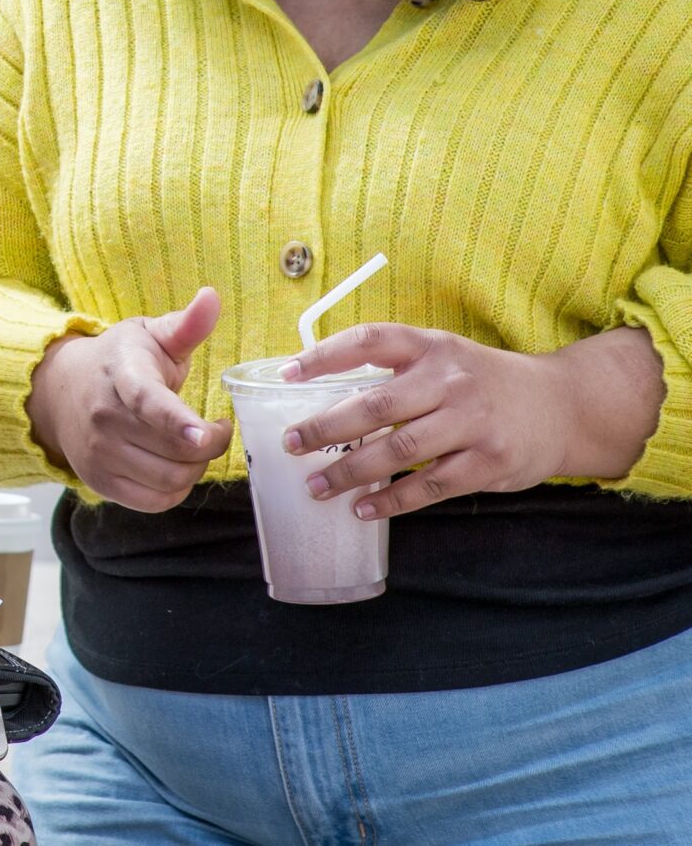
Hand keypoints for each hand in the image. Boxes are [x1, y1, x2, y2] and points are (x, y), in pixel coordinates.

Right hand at [26, 287, 232, 513]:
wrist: (60, 390)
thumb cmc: (119, 362)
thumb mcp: (149, 336)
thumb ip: (185, 325)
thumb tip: (212, 296)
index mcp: (122, 375)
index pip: (149, 402)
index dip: (178, 420)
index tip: (204, 431)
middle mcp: (105, 418)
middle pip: (176, 450)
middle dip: (211, 444)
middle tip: (216, 428)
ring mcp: (99, 453)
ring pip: (171, 480)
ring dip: (197, 467)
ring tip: (195, 446)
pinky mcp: (99, 481)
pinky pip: (155, 502)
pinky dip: (177, 490)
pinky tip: (177, 466)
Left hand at [282, 322, 661, 519]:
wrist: (563, 405)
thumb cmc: (481, 381)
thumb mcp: (443, 356)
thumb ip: (394, 366)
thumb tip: (318, 388)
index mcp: (431, 347)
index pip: (370, 341)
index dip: (325, 356)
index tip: (287, 373)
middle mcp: (451, 381)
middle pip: (377, 405)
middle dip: (326, 427)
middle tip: (290, 444)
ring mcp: (473, 423)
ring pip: (398, 451)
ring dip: (351, 472)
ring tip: (316, 487)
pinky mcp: (490, 463)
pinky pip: (430, 486)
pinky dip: (392, 500)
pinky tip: (363, 508)